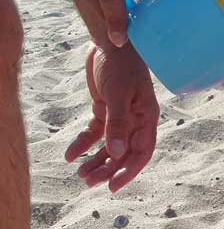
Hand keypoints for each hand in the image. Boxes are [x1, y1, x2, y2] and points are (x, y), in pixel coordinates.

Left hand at [65, 44, 158, 191]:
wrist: (111, 43)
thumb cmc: (121, 67)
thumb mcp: (119, 95)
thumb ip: (118, 124)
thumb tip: (116, 153)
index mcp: (146, 119)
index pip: (141, 152)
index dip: (129, 171)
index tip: (113, 186)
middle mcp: (136, 122)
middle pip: (123, 153)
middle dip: (107, 169)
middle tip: (89, 182)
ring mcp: (121, 117)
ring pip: (109, 146)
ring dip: (96, 161)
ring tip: (81, 175)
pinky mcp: (105, 110)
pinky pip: (95, 133)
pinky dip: (83, 144)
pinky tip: (71, 154)